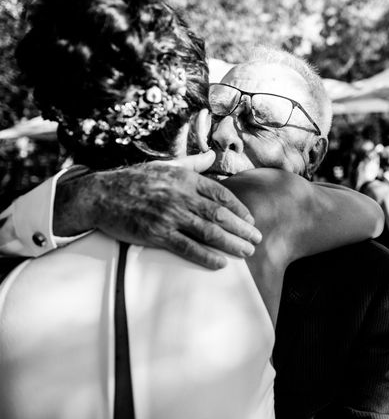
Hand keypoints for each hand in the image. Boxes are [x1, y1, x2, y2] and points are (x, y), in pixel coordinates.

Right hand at [55, 151, 261, 269]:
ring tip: (246, 252)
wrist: (101, 195)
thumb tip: (212, 155)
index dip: (239, 209)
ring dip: (231, 243)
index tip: (251, 220)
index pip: (221, 194)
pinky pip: (186, 247)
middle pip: (220, 215)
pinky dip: (206, 256)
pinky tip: (220, 263)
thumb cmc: (136, 180)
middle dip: (242, 229)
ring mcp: (169, 216)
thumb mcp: (166, 165)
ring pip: (208, 232)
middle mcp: (180, 196)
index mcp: (185, 179)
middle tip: (257, 240)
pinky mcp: (156, 234)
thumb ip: (193, 163)